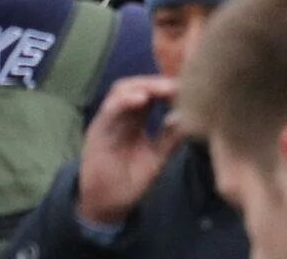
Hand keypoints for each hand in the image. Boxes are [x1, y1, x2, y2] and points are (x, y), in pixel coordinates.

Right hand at [76, 77, 184, 228]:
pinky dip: (125, 100)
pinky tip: (142, 98)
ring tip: (164, 88)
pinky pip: (110, 109)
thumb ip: (170, 138)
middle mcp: (120, 115)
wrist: (107, 204)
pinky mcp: (98, 130)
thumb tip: (188, 117)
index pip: (151, 93)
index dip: (167, 88)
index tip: (188, 88)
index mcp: (135, 119)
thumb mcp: (157, 157)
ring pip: (121, 91)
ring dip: (143, 85)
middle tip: (179, 84)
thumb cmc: (130, 180)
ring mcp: (108, 120)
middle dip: (158, 82)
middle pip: (137, 85)